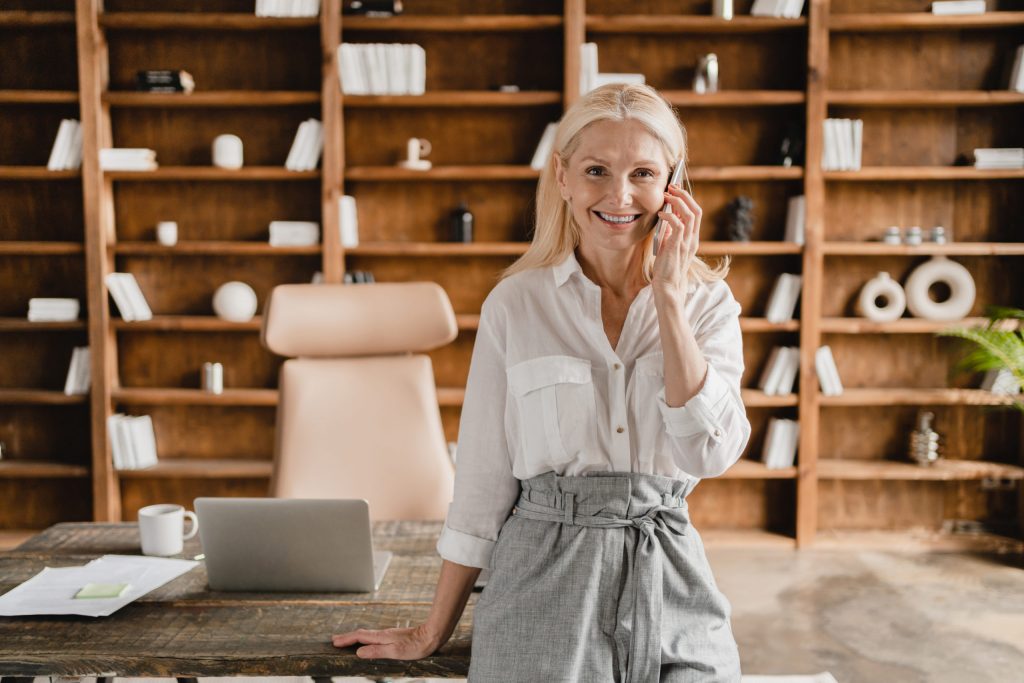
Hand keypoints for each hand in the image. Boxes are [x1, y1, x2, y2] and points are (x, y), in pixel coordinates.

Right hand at [332, 623, 439, 659]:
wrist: (432, 635)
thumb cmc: (416, 646)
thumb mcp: (395, 652)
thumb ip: (377, 651)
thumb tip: (359, 652)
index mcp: (381, 637)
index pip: (359, 637)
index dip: (346, 639)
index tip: (334, 642)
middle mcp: (383, 634)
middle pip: (361, 634)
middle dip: (347, 637)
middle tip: (335, 640)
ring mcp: (389, 635)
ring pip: (368, 635)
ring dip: (356, 637)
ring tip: (347, 641)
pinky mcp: (395, 637)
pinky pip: (375, 637)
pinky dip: (366, 638)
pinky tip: (369, 642)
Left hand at [653, 183, 700, 297]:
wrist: (667, 286)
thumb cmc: (666, 267)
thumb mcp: (669, 245)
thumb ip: (671, 232)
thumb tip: (666, 215)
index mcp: (692, 238)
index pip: (696, 213)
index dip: (687, 199)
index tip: (676, 189)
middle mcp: (693, 239)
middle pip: (696, 210)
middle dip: (684, 195)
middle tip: (672, 187)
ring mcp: (687, 243)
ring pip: (690, 215)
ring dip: (678, 202)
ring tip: (666, 196)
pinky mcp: (678, 247)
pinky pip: (678, 226)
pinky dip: (670, 216)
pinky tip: (661, 213)